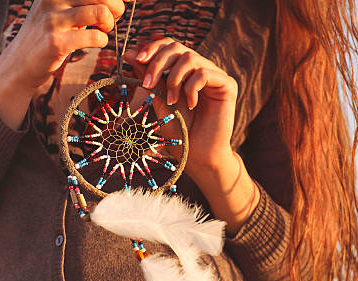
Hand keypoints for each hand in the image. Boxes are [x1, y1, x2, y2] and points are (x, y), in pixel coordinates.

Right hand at [0, 0, 125, 128]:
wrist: (20, 62)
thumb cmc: (50, 33)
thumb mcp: (61, 8)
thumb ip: (84, 1)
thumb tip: (119, 2)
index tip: (125, 1)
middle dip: (116, 8)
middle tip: (110, 20)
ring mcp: (53, 20)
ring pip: (101, 13)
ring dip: (108, 25)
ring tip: (101, 31)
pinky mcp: (56, 42)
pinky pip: (95, 37)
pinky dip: (102, 41)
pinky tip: (95, 42)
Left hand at [124, 38, 238, 178]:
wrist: (198, 156)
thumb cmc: (180, 133)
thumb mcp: (159, 100)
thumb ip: (149, 77)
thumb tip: (130, 52)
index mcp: (185, 72)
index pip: (169, 46)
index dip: (153, 48)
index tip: (136, 59)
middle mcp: (201, 70)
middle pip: (177, 47)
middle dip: (158, 63)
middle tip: (148, 83)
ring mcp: (215, 77)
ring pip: (190, 58)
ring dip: (174, 78)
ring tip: (172, 100)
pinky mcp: (228, 85)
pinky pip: (205, 73)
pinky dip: (191, 87)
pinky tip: (191, 104)